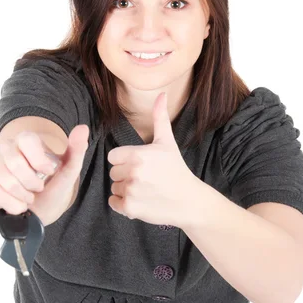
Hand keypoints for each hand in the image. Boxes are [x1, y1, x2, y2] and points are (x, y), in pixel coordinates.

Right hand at [0, 125, 88, 225]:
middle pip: (15, 163)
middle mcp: (7, 147)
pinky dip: (10, 203)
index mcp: (27, 139)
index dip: (39, 161)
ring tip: (29, 198)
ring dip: (23, 196)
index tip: (49, 172)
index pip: (27, 141)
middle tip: (39, 188)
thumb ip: (77, 149)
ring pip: (5, 180)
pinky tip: (18, 205)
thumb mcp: (69, 171)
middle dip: (32, 183)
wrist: (41, 210)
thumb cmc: (53, 187)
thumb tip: (83, 128)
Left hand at [107, 92, 195, 226]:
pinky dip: (123, 205)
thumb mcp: (167, 142)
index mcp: (137, 154)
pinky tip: (140, 201)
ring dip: (125, 190)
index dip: (125, 160)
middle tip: (145, 178)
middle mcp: (132, 172)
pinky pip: (113, 203)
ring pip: (114, 188)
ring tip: (145, 190)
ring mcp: (131, 191)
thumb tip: (161, 94)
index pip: (113, 156)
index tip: (140, 165)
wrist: (189, 201)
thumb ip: (159, 118)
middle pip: (113, 172)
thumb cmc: (176, 170)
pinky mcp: (130, 208)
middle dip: (126, 175)